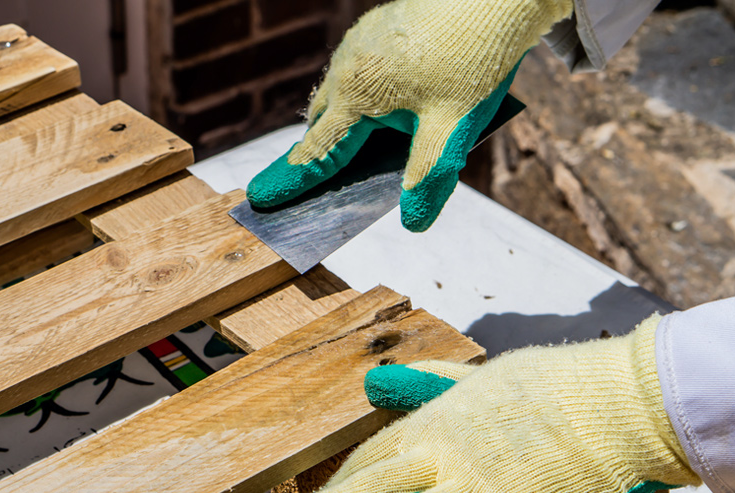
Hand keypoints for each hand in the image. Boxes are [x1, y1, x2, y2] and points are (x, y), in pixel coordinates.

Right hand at [247, 0, 572, 231]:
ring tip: (375, 142)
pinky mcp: (374, 29)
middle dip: (324, 151)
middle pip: (322, 122)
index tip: (260, 199)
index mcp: (357, 94)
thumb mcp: (453, 129)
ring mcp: (357, 43)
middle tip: (327, 180)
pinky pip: (354, 71)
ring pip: (337, 94)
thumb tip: (413, 221)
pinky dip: (361, 96)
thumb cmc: (474, 60)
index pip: (318, 150)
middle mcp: (347, 66)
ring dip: (346, 122)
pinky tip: (395, 102)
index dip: (293, 179)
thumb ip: (427, 177)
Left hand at [268, 315, 698, 492]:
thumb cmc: (558, 387)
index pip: (370, 460)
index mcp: (436, 425)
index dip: (336, 491)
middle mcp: (445, 457)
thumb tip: (375, 380)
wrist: (625, 398)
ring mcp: (479, 489)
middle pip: (370, 491)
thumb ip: (425, 385)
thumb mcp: (480, 379)